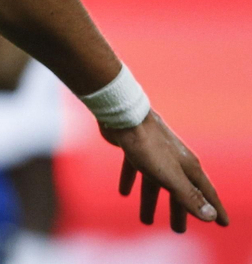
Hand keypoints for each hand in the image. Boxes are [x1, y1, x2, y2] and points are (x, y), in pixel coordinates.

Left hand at [105, 111, 228, 232]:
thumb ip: (189, 196)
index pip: (206, 193)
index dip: (215, 209)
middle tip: (178, 231)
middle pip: (179, 191)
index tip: (223, 224)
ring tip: (145, 221)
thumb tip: (210, 217)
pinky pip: (134, 169)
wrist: (124, 116)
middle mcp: (174, 160)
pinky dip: (131, 181)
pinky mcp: (134, 148)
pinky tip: (124, 192)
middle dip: (179, 211)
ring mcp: (154, 153)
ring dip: (150, 201)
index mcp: (187, 167)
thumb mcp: (170, 176)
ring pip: (154, 183)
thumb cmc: (149, 146)